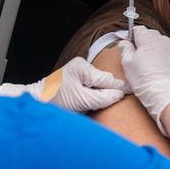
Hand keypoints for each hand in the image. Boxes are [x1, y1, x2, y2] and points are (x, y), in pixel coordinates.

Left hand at [0, 57, 129, 111]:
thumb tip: (119, 94)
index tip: (134, 92)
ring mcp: (77, 71)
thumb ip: (102, 98)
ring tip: (110, 101)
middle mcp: (81, 65)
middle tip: (125, 99)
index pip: (108, 80)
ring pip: (99, 83)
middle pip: (104, 80)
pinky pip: (92, 85)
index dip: (120, 88)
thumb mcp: (81, 101)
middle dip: (111, 91)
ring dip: (103, 93)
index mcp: (83, 67)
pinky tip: (96, 100)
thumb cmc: (54, 102)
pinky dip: (95, 93)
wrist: (35, 103)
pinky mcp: (75, 79)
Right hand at [118, 26, 169, 135]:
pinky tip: (156, 72)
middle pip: (149, 36)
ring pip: (158, 46)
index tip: (127, 46)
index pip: (137, 29)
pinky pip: (167, 55)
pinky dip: (161, 60)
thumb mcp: (127, 63)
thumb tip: (124, 43)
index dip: (130, 37)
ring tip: (147, 68)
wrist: (167, 94)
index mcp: (148, 37)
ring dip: (152, 53)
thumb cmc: (146, 79)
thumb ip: (125, 48)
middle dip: (142, 45)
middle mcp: (162, 40)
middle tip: (135, 59)